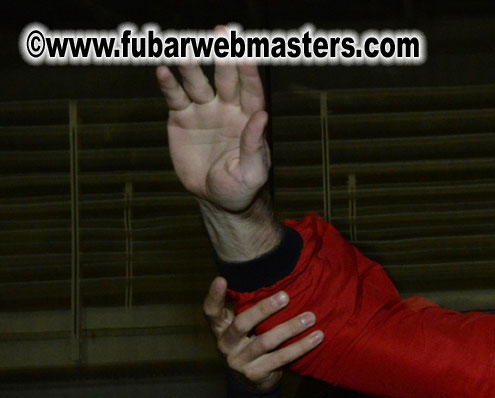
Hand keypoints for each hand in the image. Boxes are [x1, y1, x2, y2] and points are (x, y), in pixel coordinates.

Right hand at [157, 57, 269, 212]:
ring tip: (185, 51)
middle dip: (224, 56)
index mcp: (249, 118)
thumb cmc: (240, 187)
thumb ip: (255, 144)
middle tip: (221, 33)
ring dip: (191, 67)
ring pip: (198, 83)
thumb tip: (263, 116)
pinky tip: (163, 70)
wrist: (215, 199)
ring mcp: (204, 110)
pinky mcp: (182, 118)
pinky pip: (175, 97)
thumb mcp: (252, 172)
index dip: (248, 72)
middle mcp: (227, 108)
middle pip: (225, 78)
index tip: (246, 53)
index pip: (251, 90)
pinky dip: (168, 84)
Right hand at [203, 277, 322, 391]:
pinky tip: (317, 337)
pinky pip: (281, 358)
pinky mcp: (255, 374)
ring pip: (265, 342)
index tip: (221, 279)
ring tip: (310, 317)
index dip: (214, 296)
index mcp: (220, 329)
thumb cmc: (251, 345)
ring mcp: (238, 362)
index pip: (210, 312)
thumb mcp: (244, 329)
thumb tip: (277, 278)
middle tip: (286, 296)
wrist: (252, 383)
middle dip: (264, 309)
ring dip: (290, 328)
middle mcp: (225, 345)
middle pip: (242, 324)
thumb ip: (249, 310)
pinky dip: (301, 347)